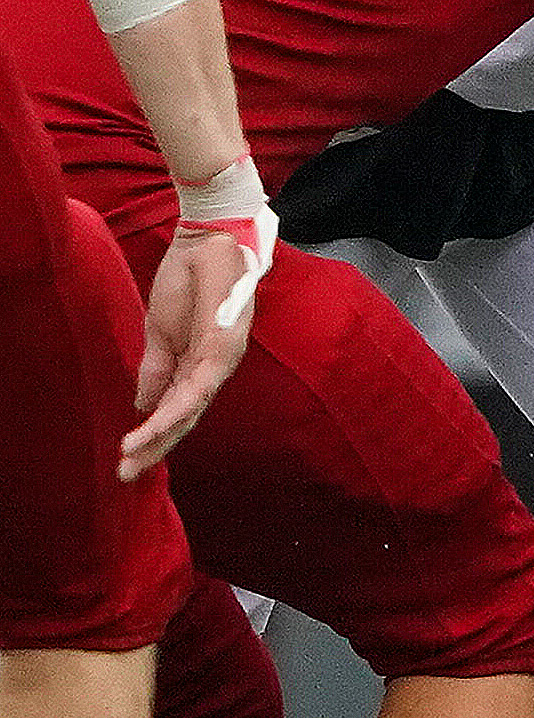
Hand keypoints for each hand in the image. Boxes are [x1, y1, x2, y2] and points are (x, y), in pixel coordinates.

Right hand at [123, 224, 261, 479]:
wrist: (205, 242)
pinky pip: (199, 385)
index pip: (175, 409)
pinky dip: (176, 407)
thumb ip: (155, 368)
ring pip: (191, 408)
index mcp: (197, 364)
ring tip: (132, 455)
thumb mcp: (160, 332)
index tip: (125, 458)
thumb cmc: (188, 280)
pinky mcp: (223, 345)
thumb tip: (144, 405)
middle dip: (155, 447)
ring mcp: (222, 358)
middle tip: (125, 474)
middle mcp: (214, 368)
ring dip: (161, 434)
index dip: (152, 435)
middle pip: (185, 417)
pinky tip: (155, 424)